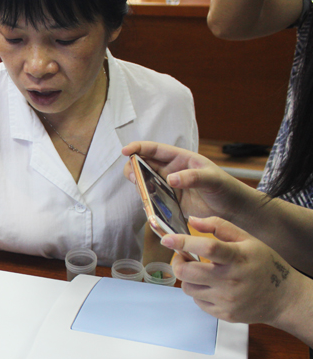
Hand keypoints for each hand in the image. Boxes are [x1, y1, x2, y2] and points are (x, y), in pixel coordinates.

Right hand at [122, 141, 250, 222]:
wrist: (233, 210)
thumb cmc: (226, 188)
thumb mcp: (213, 179)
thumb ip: (193, 177)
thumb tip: (170, 178)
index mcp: (180, 158)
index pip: (154, 150)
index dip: (138, 148)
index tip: (125, 151)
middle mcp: (171, 171)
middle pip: (143, 165)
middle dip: (133, 168)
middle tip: (135, 178)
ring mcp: (168, 187)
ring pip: (144, 182)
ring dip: (139, 186)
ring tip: (142, 193)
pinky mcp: (168, 202)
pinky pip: (152, 199)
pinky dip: (146, 201)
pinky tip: (148, 206)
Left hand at [161, 216, 302, 326]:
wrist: (283, 298)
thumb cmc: (264, 264)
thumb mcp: (248, 240)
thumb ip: (220, 226)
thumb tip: (192, 220)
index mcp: (238, 258)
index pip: (207, 248)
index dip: (183, 242)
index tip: (167, 238)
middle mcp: (231, 280)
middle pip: (188, 272)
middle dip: (178, 262)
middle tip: (183, 257)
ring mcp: (227, 300)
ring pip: (188, 288)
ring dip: (189, 278)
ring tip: (201, 272)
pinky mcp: (224, 314)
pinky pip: (198, 302)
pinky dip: (199, 292)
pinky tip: (211, 286)